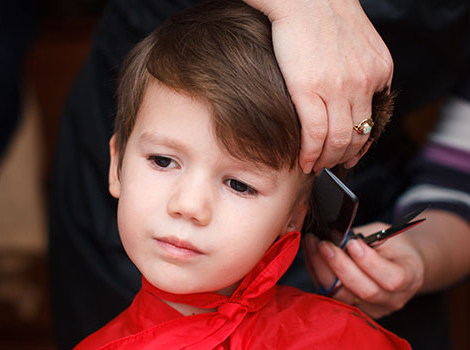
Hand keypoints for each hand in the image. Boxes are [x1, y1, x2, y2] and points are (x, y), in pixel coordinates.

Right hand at [243, 0, 392, 172]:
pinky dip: (309, 153)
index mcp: (379, 71)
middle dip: (343, 158)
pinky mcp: (310, 89)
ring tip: (315, 165)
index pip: (372, 121)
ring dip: (326, 160)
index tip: (349, 156)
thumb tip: (353, 101)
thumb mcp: (361, 43)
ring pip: (338, 141)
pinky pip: (314, 134)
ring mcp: (338, 88)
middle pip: (357, 137)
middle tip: (329, 165)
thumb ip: (364, 72)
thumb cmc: (326, 16)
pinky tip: (303, 160)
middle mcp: (364, 83)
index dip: (360, 146)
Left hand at [303, 223, 424, 318]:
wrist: (398, 264)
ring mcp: (371, 309)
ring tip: (312, 245)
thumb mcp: (389, 236)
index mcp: (409, 279)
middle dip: (340, 265)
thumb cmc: (393, 246)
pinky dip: (317, 273)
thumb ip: (368, 240)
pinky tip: (310, 254)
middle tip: (325, 243)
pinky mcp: (350, 309)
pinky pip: (330, 295)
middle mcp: (391, 300)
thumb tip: (339, 236)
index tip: (353, 243)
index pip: (391, 279)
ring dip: (322, 269)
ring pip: (342, 296)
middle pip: (364, 290)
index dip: (369, 263)